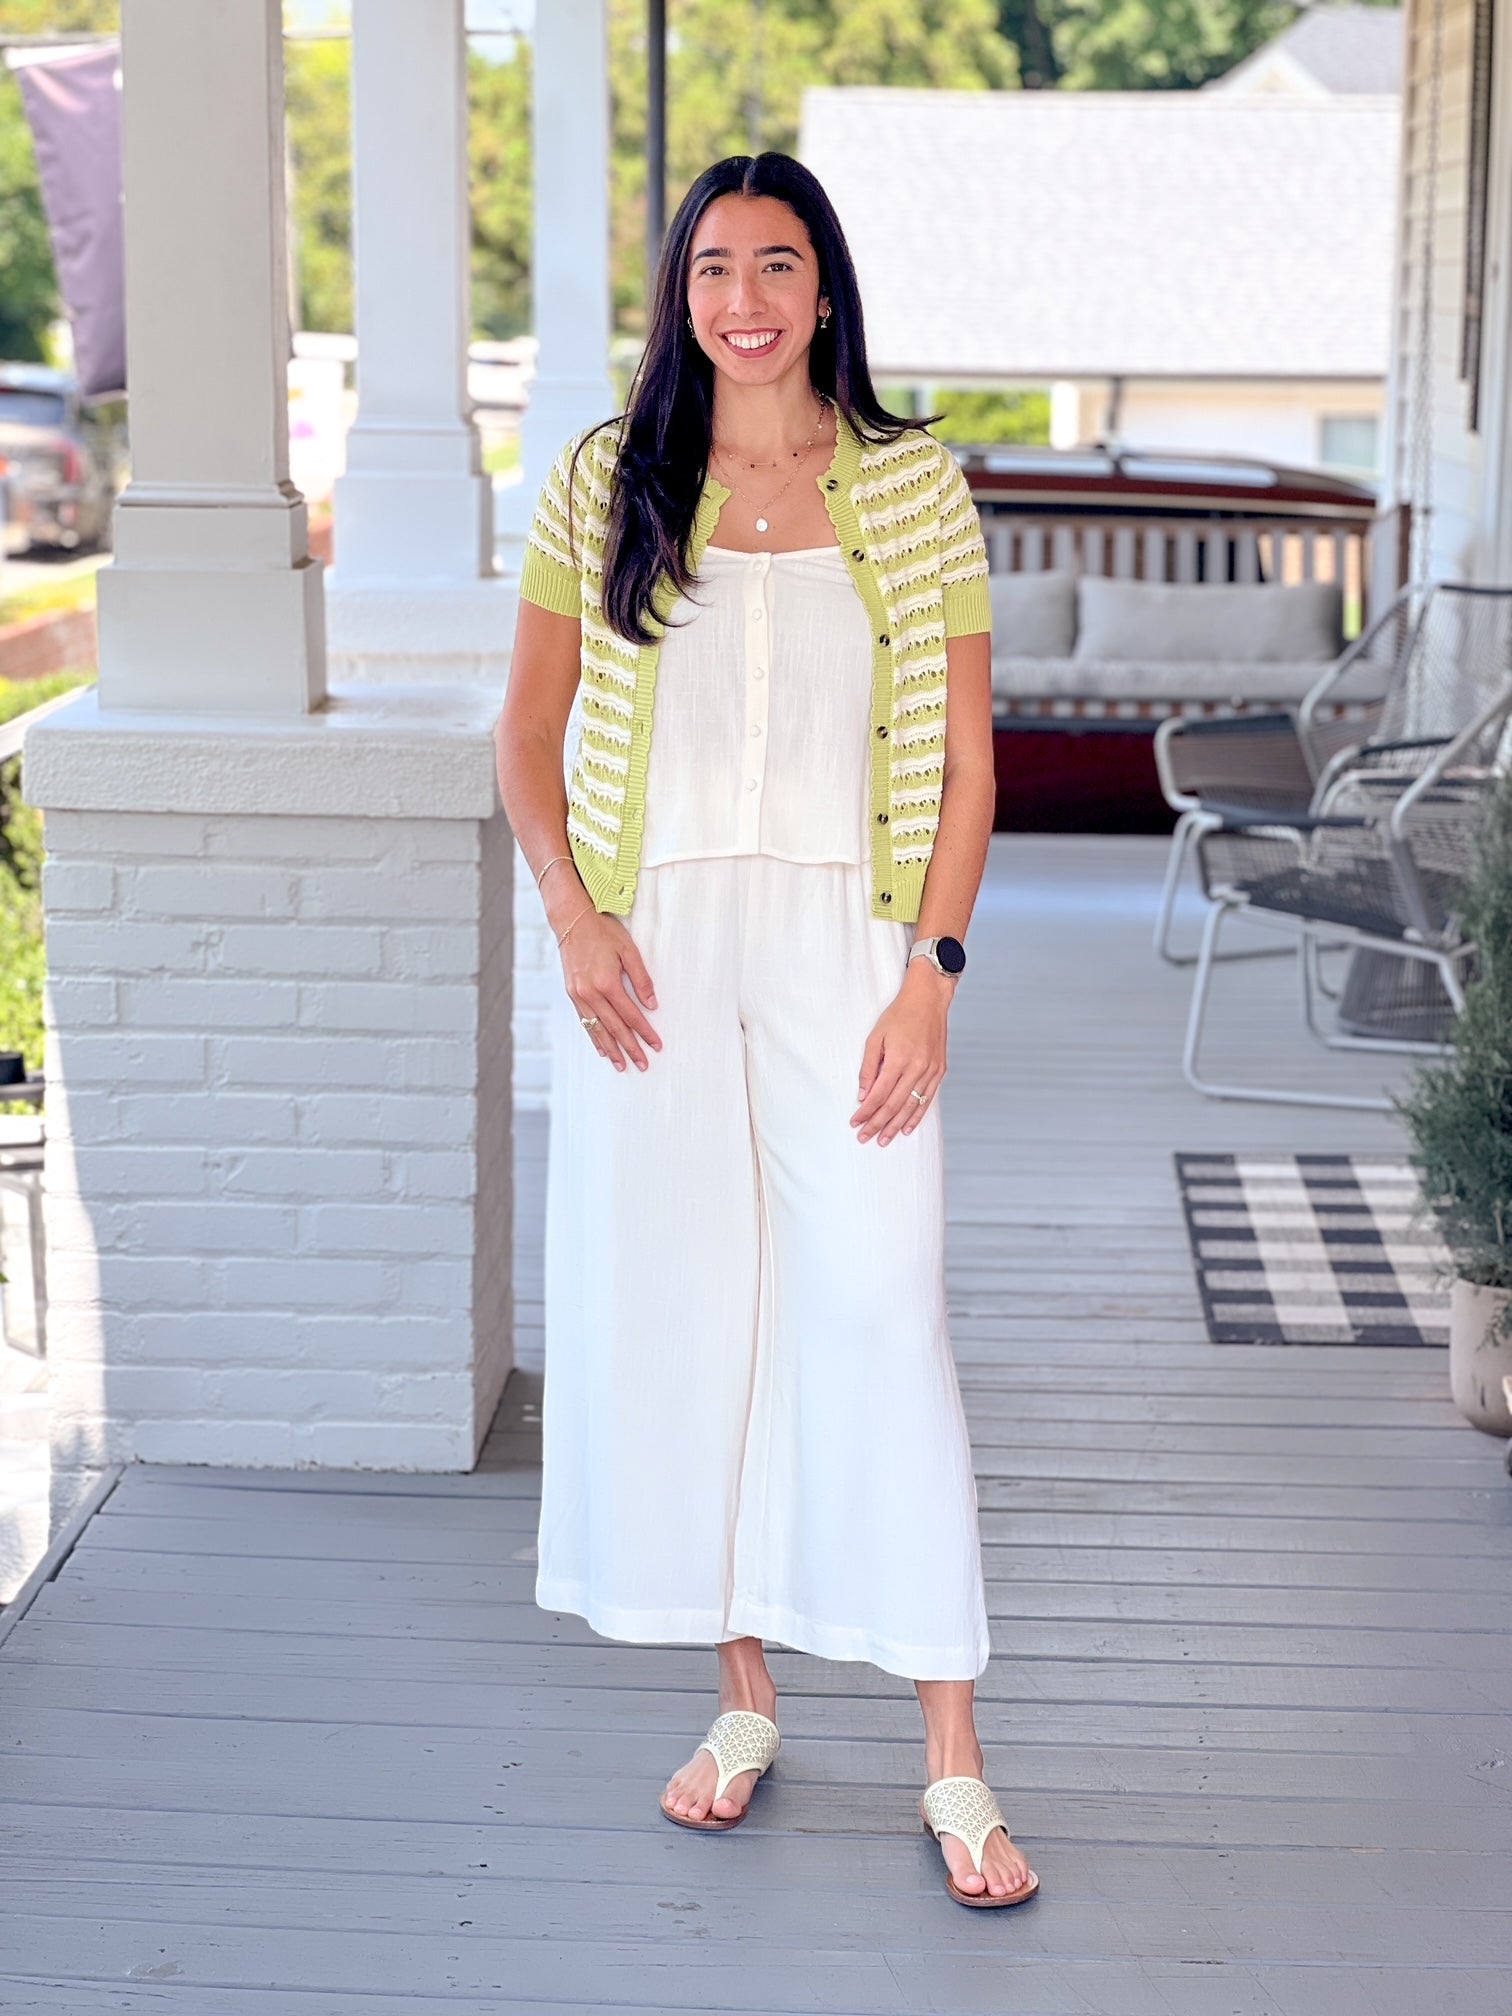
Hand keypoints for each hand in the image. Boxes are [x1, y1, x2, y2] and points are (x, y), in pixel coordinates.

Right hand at [559, 912, 661, 1071]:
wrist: (571, 920)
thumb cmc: (602, 931)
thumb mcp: (628, 950)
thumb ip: (641, 979)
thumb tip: (652, 1005)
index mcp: (607, 983)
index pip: (631, 1015)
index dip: (645, 1032)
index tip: (656, 1045)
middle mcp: (590, 993)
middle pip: (615, 1028)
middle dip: (630, 1048)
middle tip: (643, 1064)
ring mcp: (578, 995)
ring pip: (597, 1029)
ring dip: (612, 1049)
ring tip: (622, 1065)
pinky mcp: (572, 993)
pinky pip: (585, 1021)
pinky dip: (594, 1037)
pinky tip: (602, 1048)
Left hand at [850, 961, 952, 1144]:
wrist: (928, 1000)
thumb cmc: (899, 1015)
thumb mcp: (876, 1037)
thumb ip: (868, 1068)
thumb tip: (863, 1095)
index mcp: (899, 1058)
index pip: (878, 1094)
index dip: (866, 1112)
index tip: (855, 1123)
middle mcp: (916, 1067)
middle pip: (894, 1105)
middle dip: (878, 1124)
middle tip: (865, 1138)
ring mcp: (930, 1070)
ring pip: (911, 1106)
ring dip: (896, 1126)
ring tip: (884, 1140)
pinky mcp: (939, 1071)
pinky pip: (927, 1099)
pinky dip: (916, 1115)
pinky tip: (907, 1128)